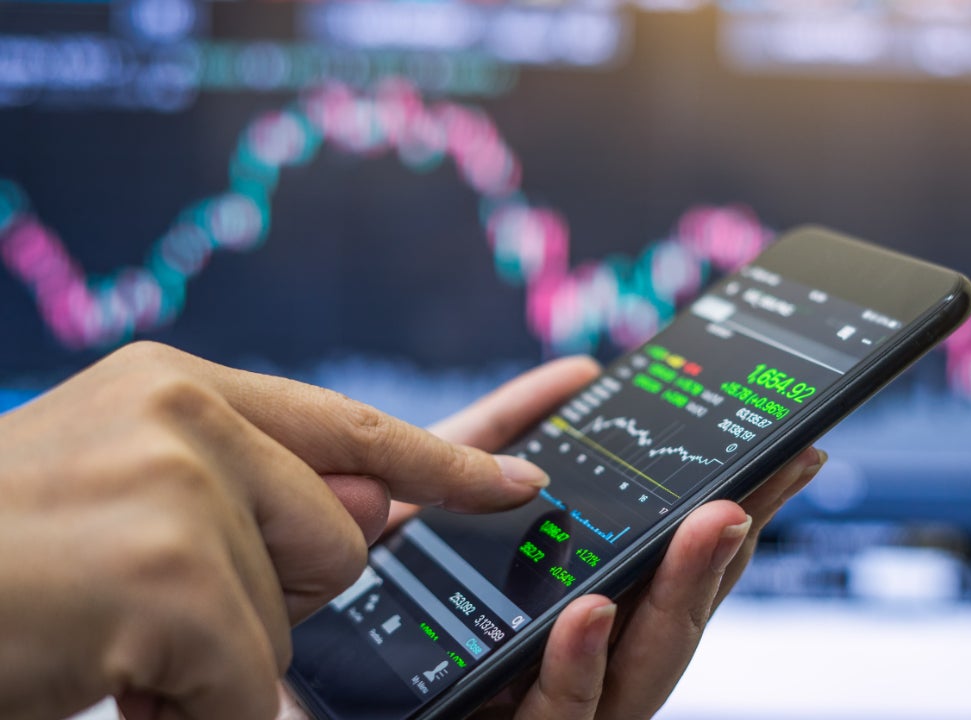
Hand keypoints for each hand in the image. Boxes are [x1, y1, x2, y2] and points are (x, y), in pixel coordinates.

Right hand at [0, 342, 549, 719]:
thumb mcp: (126, 498)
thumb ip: (253, 495)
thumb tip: (377, 513)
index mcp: (180, 387)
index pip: (352, 428)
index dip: (452, 459)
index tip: (528, 483)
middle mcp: (187, 413)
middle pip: (338, 542)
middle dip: (265, 599)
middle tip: (139, 599)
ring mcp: (179, 485)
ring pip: (289, 619)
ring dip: (208, 658)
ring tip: (97, 632)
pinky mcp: (166, 571)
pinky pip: (245, 681)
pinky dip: (189, 705)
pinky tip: (101, 671)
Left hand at [279, 356, 827, 719]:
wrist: (243, 692)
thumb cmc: (344, 600)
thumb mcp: (419, 502)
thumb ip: (491, 444)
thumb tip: (579, 374)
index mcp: (556, 611)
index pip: (661, 568)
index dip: (723, 516)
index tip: (782, 458)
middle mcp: (557, 669)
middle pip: (663, 621)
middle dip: (720, 553)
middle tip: (762, 484)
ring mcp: (527, 716)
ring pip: (631, 680)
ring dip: (677, 601)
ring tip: (714, 526)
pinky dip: (574, 672)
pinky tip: (589, 613)